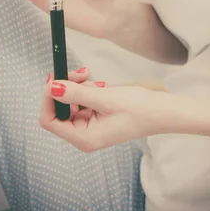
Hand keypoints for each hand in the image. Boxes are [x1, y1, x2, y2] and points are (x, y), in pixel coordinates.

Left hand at [39, 77, 162, 150]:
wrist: (161, 111)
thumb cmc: (138, 109)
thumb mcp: (105, 98)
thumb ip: (76, 93)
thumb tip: (52, 88)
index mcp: (84, 138)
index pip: (50, 120)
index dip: (48, 99)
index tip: (55, 78)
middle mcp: (84, 135)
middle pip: (59, 109)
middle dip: (65, 87)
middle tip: (80, 72)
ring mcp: (90, 126)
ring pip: (70, 101)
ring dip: (77, 86)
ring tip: (93, 78)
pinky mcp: (97, 117)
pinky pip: (82, 100)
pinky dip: (86, 89)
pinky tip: (100, 85)